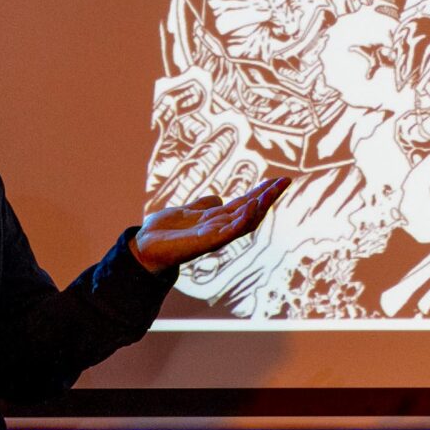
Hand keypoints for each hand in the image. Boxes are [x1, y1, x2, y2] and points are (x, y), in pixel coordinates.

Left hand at [133, 175, 291, 272]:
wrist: (144, 248)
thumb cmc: (163, 233)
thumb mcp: (186, 211)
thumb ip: (203, 205)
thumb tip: (219, 198)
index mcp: (217, 219)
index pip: (245, 203)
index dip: (261, 192)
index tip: (278, 180)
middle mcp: (220, 228)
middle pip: (251, 211)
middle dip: (269, 196)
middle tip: (286, 181)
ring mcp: (216, 236)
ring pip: (246, 221)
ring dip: (261, 206)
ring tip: (272, 192)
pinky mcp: (206, 242)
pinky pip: (230, 231)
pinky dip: (243, 219)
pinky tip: (252, 206)